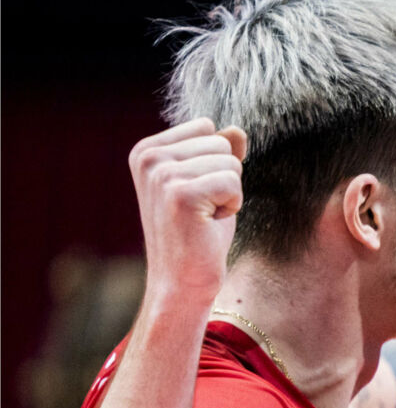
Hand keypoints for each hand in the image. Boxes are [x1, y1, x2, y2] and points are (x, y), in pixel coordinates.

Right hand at [128, 119, 247, 307]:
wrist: (183, 279)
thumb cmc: (198, 233)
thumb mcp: (209, 184)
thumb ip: (218, 153)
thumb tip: (236, 129)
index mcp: (146, 150)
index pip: (207, 128)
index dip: (214, 163)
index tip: (196, 192)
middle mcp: (148, 157)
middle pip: (221, 143)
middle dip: (223, 178)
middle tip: (201, 209)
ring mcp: (161, 174)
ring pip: (230, 162)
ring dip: (228, 193)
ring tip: (204, 217)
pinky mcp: (180, 194)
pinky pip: (233, 182)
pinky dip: (232, 206)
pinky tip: (209, 224)